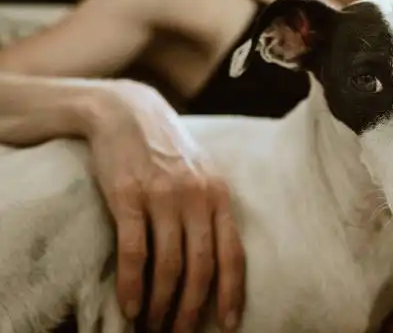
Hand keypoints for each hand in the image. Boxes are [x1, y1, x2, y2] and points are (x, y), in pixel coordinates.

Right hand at [86, 80, 244, 331]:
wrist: (128, 112)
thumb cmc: (169, 149)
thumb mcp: (202, 173)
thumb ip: (213, 209)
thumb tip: (220, 256)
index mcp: (219, 194)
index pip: (233, 253)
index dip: (232, 293)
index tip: (229, 323)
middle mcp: (196, 198)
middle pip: (201, 267)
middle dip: (193, 308)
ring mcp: (163, 197)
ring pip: (169, 266)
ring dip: (162, 304)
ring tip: (154, 327)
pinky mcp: (128, 198)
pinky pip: (134, 253)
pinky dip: (132, 286)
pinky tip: (130, 307)